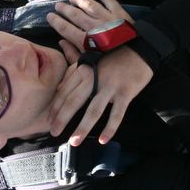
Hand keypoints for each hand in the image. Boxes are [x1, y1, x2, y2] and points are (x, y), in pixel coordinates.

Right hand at [46, 0, 133, 57]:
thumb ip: (73, 55)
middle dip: (65, 9)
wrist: (139, 58)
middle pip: (75, 15)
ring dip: (79, 0)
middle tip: (57, 5)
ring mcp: (107, 18)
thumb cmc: (112, 66)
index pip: (66, 29)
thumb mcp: (89, 65)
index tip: (49, 16)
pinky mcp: (119, 14)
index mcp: (86, 41)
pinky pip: (109, 0)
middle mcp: (94, 27)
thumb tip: (61, 42)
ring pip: (89, 5)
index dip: (56, 22)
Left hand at [47, 0, 150, 144]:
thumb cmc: (114, 53)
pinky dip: (110, 128)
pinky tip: (102, 140)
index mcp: (84, 69)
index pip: (65, 91)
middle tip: (53, 133)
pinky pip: (116, 114)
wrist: (141, 47)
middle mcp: (95, 78)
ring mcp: (111, 86)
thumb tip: (58, 80)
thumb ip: (74, 67)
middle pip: (74, 101)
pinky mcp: (126, 92)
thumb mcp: (92, 57)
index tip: (48, 120)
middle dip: (62, 119)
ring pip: (93, 110)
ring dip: (82, 128)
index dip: (56, 107)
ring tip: (74, 142)